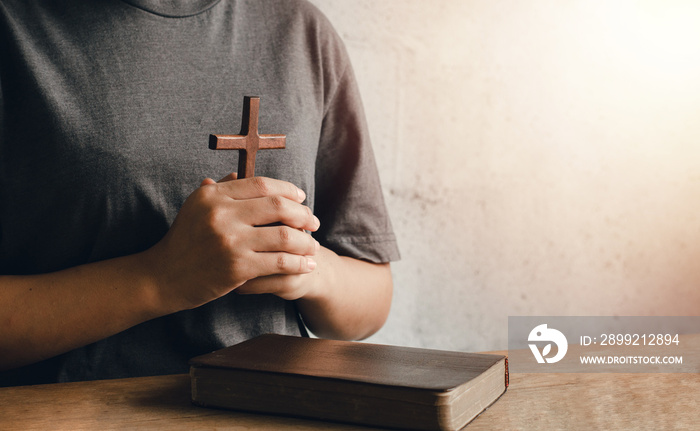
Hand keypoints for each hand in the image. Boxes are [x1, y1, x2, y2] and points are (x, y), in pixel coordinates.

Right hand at [144, 176, 319, 312]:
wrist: (162, 277)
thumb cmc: (183, 242)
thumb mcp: (195, 208)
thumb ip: (219, 191)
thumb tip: (239, 176)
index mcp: (213, 196)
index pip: (261, 184)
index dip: (288, 190)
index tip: (301, 198)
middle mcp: (222, 214)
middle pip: (278, 206)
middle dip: (303, 214)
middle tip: (314, 223)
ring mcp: (230, 241)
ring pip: (284, 235)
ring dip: (306, 241)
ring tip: (314, 246)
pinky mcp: (237, 267)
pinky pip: (280, 262)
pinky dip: (299, 263)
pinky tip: (308, 265)